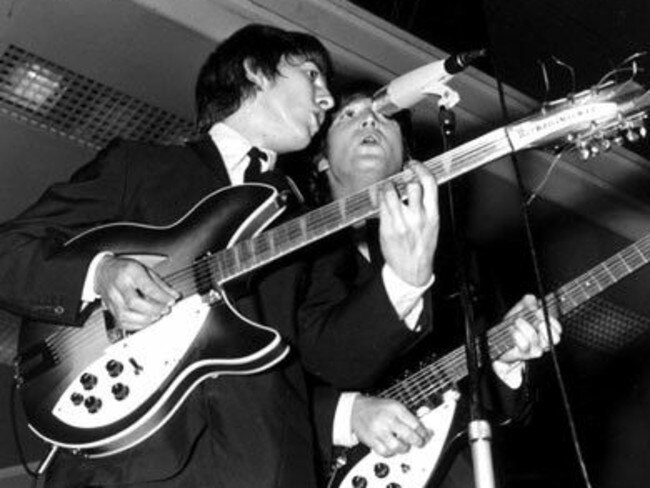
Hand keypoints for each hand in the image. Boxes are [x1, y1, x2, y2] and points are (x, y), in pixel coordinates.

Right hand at [94, 255, 179, 330]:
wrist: (103, 271)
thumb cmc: (125, 269)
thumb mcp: (145, 270)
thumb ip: (161, 284)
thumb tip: (174, 296)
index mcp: (130, 272)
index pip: (146, 287)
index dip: (161, 297)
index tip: (171, 302)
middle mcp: (119, 285)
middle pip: (134, 302)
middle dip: (153, 309)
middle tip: (165, 311)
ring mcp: (112, 298)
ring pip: (125, 314)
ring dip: (145, 319)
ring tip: (157, 317)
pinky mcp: (110, 308)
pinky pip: (121, 322)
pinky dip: (136, 325)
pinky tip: (146, 322)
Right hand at [351, 395, 430, 456]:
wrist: (355, 409)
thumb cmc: (376, 408)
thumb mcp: (393, 405)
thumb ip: (407, 416)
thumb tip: (423, 429)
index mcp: (395, 408)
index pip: (415, 423)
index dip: (424, 432)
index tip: (426, 435)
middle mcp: (387, 419)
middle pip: (408, 435)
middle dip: (418, 442)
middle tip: (419, 443)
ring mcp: (379, 430)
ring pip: (398, 446)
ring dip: (404, 448)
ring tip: (404, 446)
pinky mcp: (371, 440)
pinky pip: (385, 452)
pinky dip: (391, 453)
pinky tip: (392, 448)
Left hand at [378, 161, 438, 286]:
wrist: (412, 271)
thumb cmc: (421, 247)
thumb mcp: (432, 225)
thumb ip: (427, 205)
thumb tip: (419, 184)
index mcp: (433, 215)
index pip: (430, 183)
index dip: (421, 168)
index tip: (414, 164)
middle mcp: (418, 217)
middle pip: (412, 184)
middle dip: (404, 175)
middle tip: (399, 174)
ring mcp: (402, 223)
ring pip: (392, 193)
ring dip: (388, 185)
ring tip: (388, 186)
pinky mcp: (388, 228)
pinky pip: (381, 206)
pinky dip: (379, 199)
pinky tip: (380, 198)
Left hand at [497, 294, 561, 363]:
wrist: (501, 338)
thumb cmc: (515, 323)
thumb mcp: (522, 309)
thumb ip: (528, 301)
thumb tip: (532, 299)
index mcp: (547, 331)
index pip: (559, 329)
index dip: (552, 320)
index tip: (540, 311)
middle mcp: (544, 342)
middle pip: (554, 338)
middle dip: (541, 323)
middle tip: (531, 316)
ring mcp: (536, 349)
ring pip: (534, 337)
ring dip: (523, 325)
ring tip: (517, 321)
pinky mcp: (525, 354)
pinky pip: (524, 343)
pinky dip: (516, 333)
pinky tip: (512, 330)